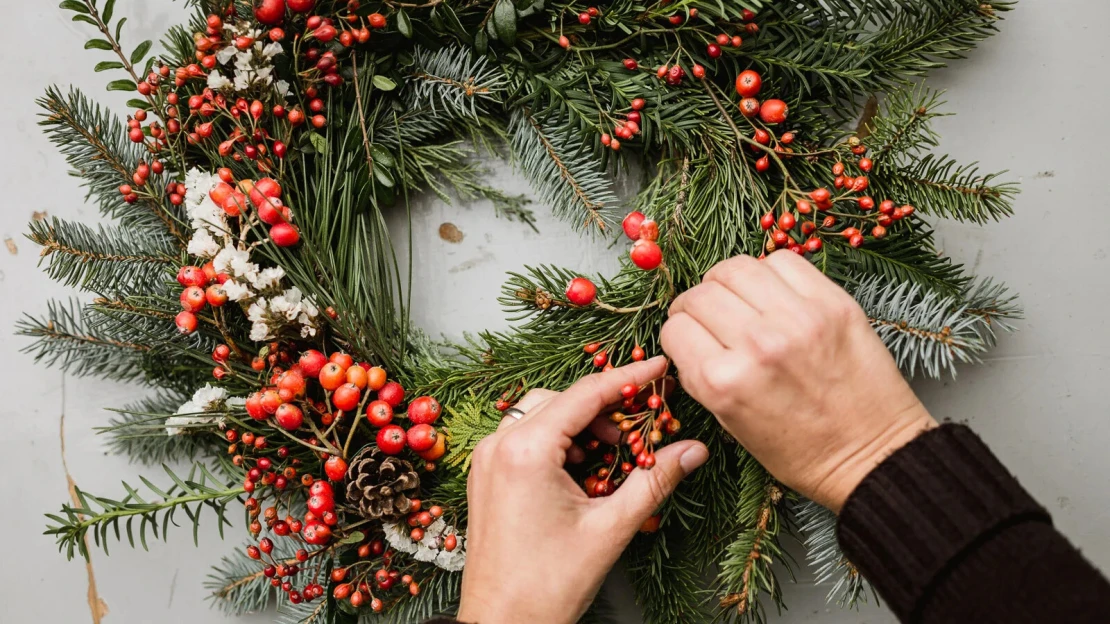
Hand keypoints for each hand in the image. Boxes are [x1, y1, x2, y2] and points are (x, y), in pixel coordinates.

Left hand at [456, 358, 708, 622]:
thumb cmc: (548, 584)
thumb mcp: (610, 528)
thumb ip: (654, 481)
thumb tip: (694, 450)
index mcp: (525, 451)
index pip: (585, 394)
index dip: (628, 377)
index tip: (659, 366)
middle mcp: (498, 446)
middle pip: (561, 399)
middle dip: (604, 407)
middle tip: (641, 425)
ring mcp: (487, 460)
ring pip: (541, 414)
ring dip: (580, 424)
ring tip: (614, 453)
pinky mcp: (486, 476)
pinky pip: (525, 437)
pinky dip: (557, 441)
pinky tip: (584, 469)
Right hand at [660, 252, 935, 511]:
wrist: (873, 456)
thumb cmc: (802, 452)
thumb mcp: (732, 425)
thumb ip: (703, 376)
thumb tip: (688, 335)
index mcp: (723, 383)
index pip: (675, 328)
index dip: (679, 333)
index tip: (689, 336)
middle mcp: (756, 345)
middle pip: (700, 295)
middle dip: (696, 305)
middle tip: (709, 316)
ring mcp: (797, 319)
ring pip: (736, 268)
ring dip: (727, 282)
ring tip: (739, 297)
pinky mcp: (833, 304)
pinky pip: (783, 262)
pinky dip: (770, 272)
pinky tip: (774, 293)